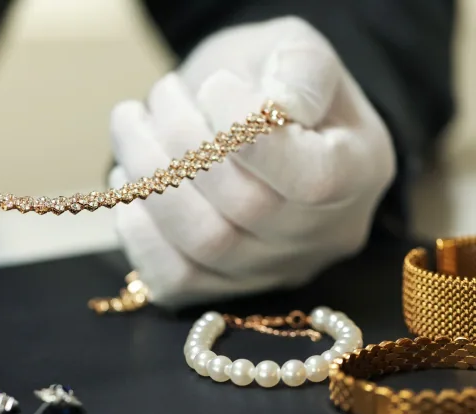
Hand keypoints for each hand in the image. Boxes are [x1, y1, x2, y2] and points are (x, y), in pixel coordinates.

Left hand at [109, 17, 394, 306]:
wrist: (251, 122)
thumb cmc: (275, 84)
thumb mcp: (298, 53)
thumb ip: (300, 71)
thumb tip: (275, 108)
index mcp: (359, 172)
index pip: (310, 179)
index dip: (247, 135)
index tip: (212, 86)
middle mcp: (321, 236)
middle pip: (248, 209)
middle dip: (186, 143)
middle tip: (163, 95)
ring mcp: (270, 270)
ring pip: (206, 244)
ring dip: (151, 178)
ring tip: (132, 124)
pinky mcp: (220, 287)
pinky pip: (175, 281)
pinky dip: (139, 233)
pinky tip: (129, 180)